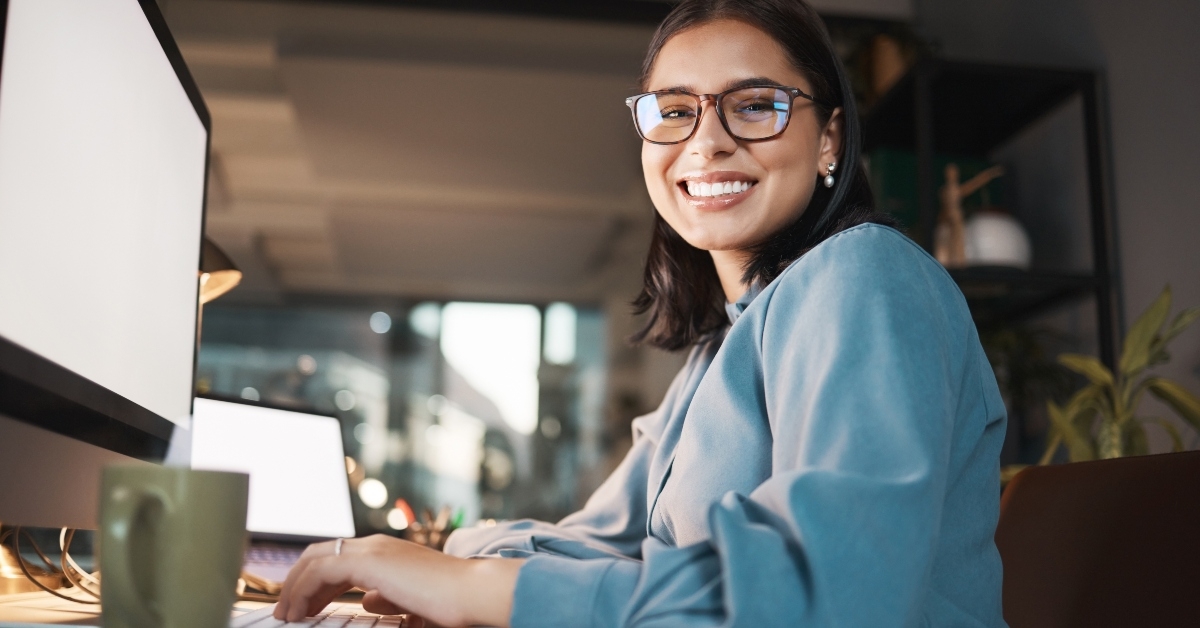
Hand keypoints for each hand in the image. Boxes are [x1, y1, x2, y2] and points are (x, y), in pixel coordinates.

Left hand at [273, 534, 522, 627]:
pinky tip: (299, 612)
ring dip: (295, 587)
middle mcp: (375, 545)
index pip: (338, 558)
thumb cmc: (450, 599)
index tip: (303, 606)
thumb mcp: (411, 599)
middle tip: (286, 609)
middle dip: (297, 580)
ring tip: (286, 615)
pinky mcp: (369, 562)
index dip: (315, 581)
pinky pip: (321, 571)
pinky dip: (302, 590)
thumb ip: (387, 597)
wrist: (470, 592)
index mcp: (385, 552)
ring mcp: (372, 550)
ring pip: (315, 559)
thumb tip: (367, 600)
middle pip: (320, 553)